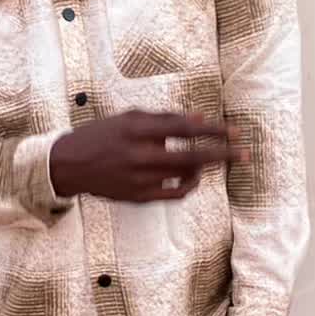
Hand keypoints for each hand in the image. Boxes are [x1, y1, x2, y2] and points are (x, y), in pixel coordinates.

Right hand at [50, 111, 246, 203]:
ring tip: (212, 160)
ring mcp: (138, 179)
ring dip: (205, 168)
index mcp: (136, 130)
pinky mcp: (138, 197)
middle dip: (223, 154)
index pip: (184, 128)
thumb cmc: (103, 136)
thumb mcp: (129, 118)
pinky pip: (175, 194)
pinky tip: (194, 177)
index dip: (213, 129)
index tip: (234, 131)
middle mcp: (138, 155)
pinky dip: (189, 185)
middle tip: (244, 153)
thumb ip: (163, 118)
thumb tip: (200, 119)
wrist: (70, 165)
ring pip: (185, 176)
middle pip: (192, 156)